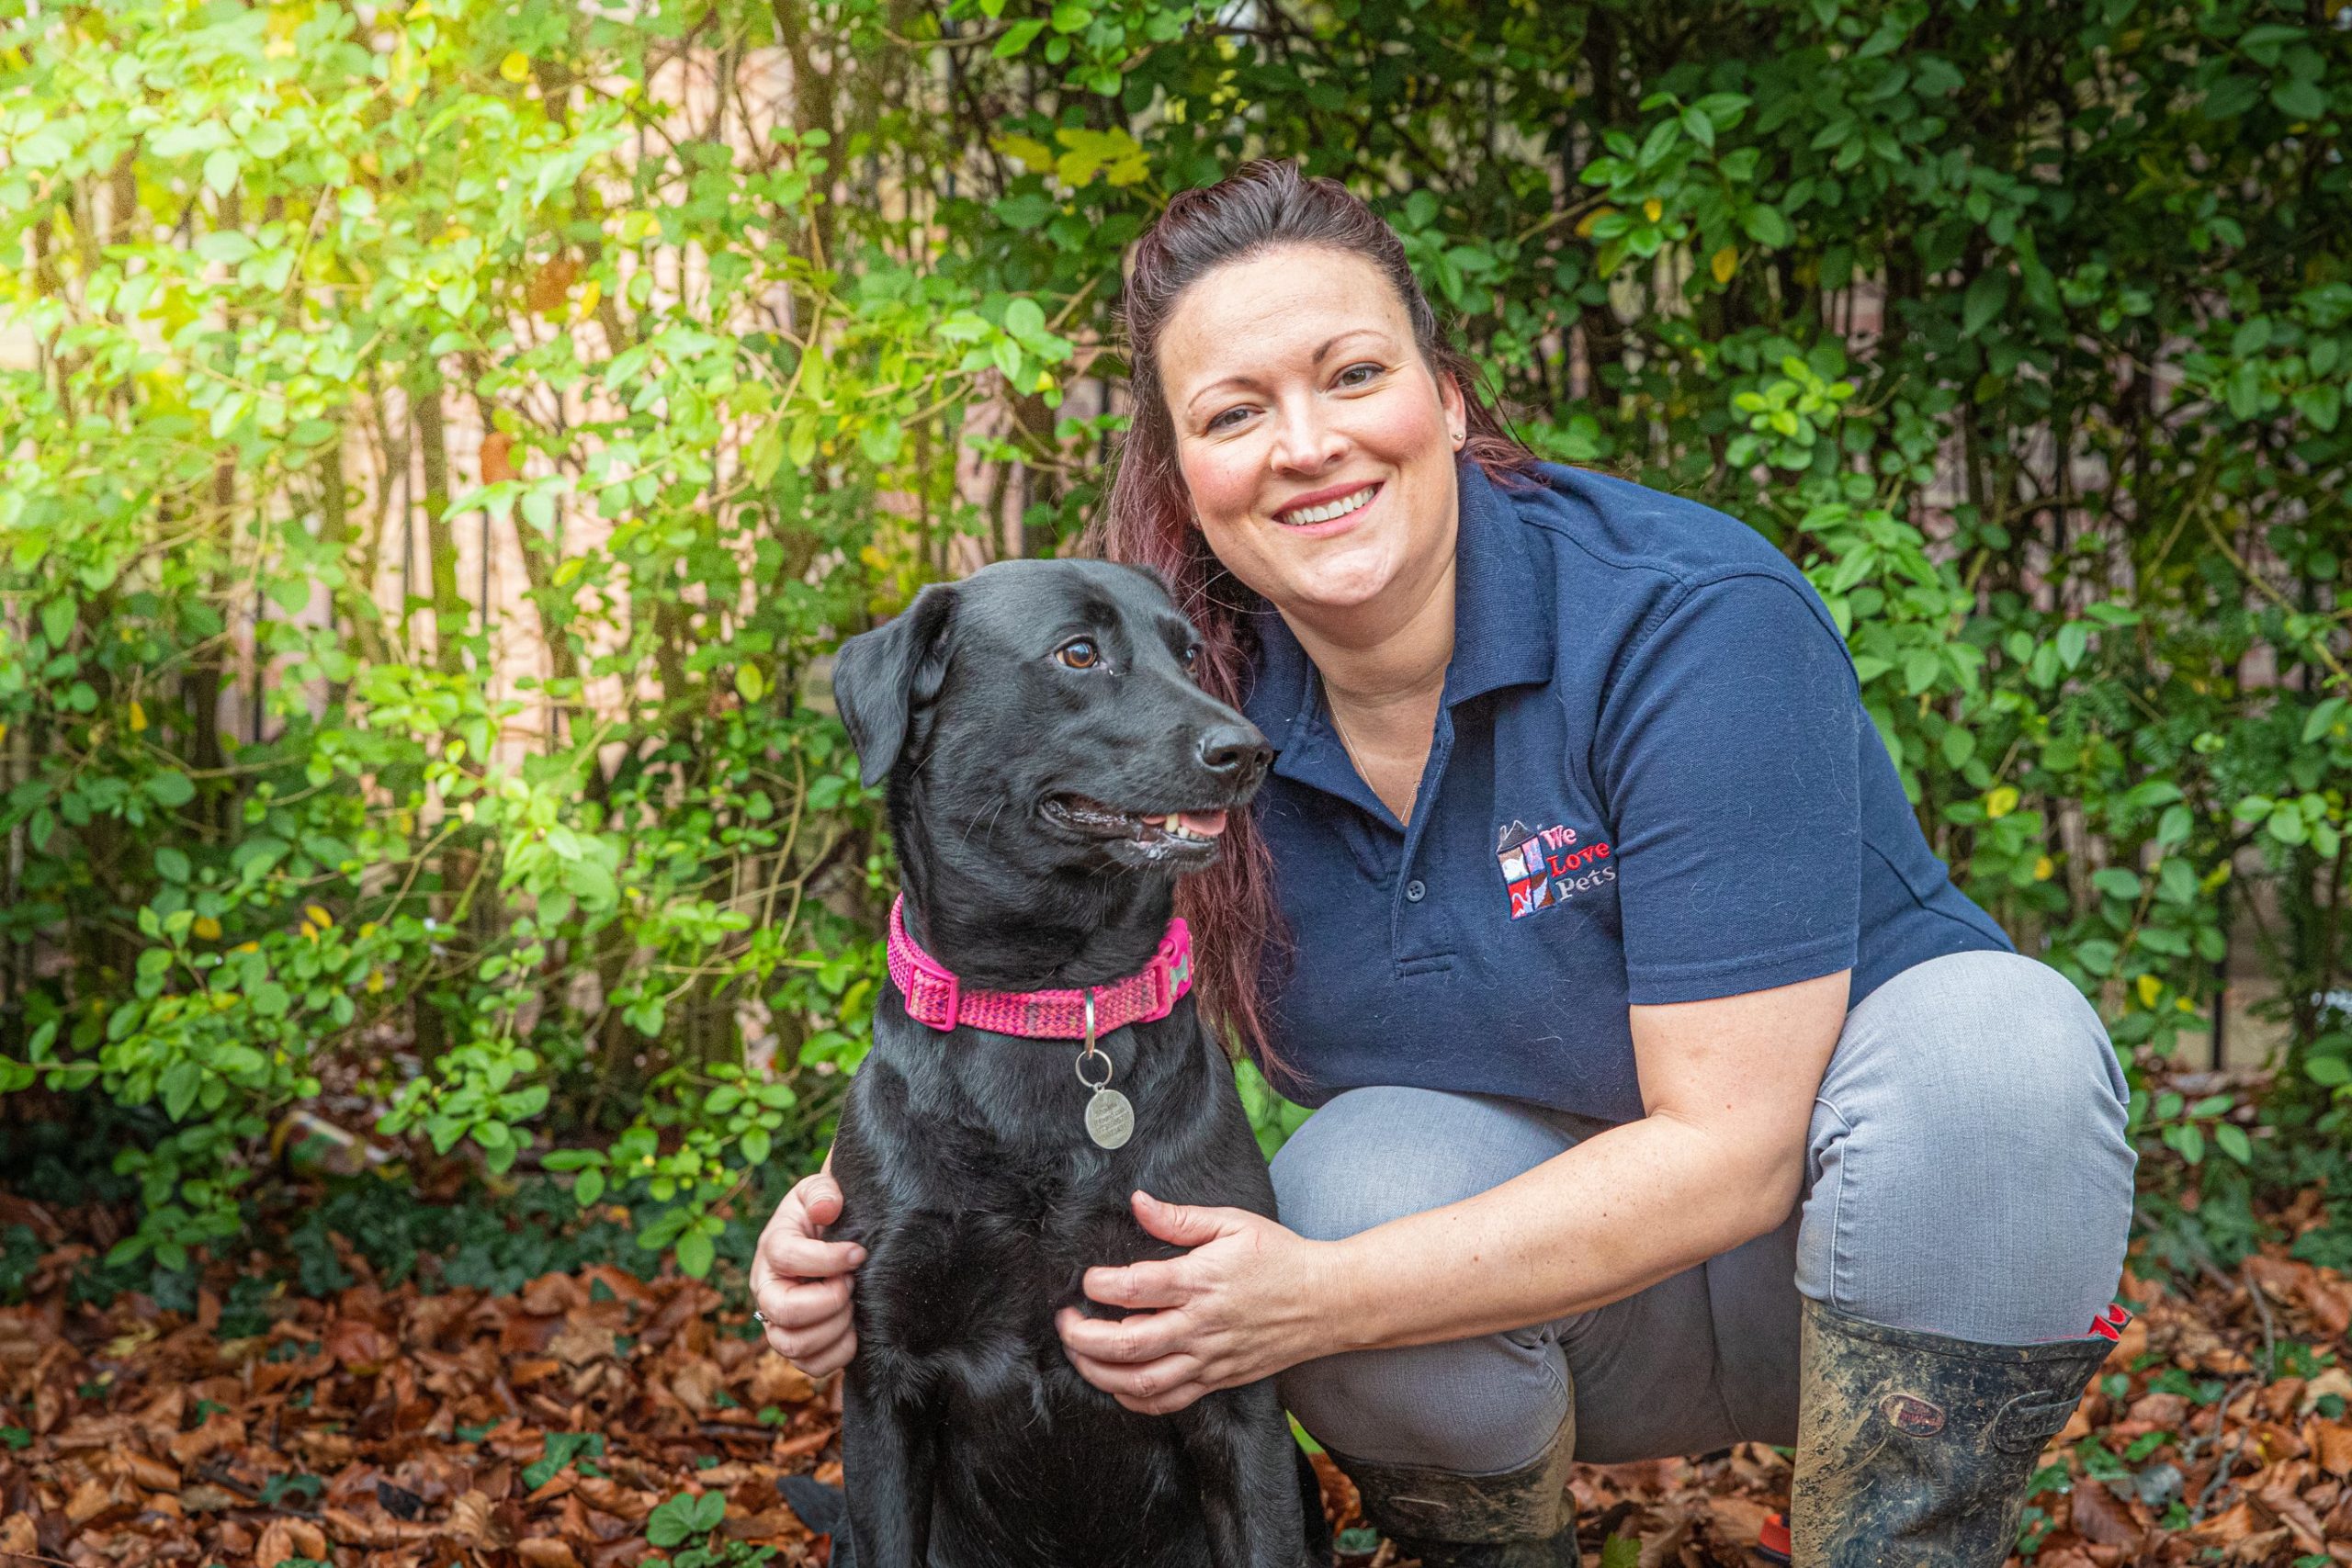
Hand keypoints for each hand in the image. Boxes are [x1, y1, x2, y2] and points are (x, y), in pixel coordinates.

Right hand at [749, 1168, 866, 1375]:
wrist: (835, 1239)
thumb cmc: (827, 1215)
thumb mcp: (821, 1192)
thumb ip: (823, 1193)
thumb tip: (827, 1208)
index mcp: (772, 1248)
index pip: (787, 1258)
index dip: (828, 1259)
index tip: (859, 1252)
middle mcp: (768, 1290)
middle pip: (783, 1312)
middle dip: (828, 1300)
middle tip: (852, 1284)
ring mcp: (779, 1323)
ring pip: (793, 1345)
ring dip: (834, 1328)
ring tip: (853, 1305)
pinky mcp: (799, 1347)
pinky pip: (812, 1366)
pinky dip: (839, 1352)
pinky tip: (854, 1328)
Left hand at [1055, 1190, 1326, 1415]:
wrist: (1327, 1301)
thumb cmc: (1280, 1257)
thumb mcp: (1232, 1223)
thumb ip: (1180, 1217)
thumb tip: (1137, 1202)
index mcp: (1201, 1280)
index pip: (1134, 1288)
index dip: (1098, 1286)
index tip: (1086, 1281)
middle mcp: (1201, 1325)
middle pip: (1126, 1343)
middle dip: (1082, 1337)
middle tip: (1063, 1322)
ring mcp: (1209, 1358)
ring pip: (1141, 1381)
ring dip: (1099, 1372)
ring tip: (1078, 1354)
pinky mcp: (1217, 1379)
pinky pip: (1168, 1401)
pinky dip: (1134, 1399)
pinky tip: (1116, 1384)